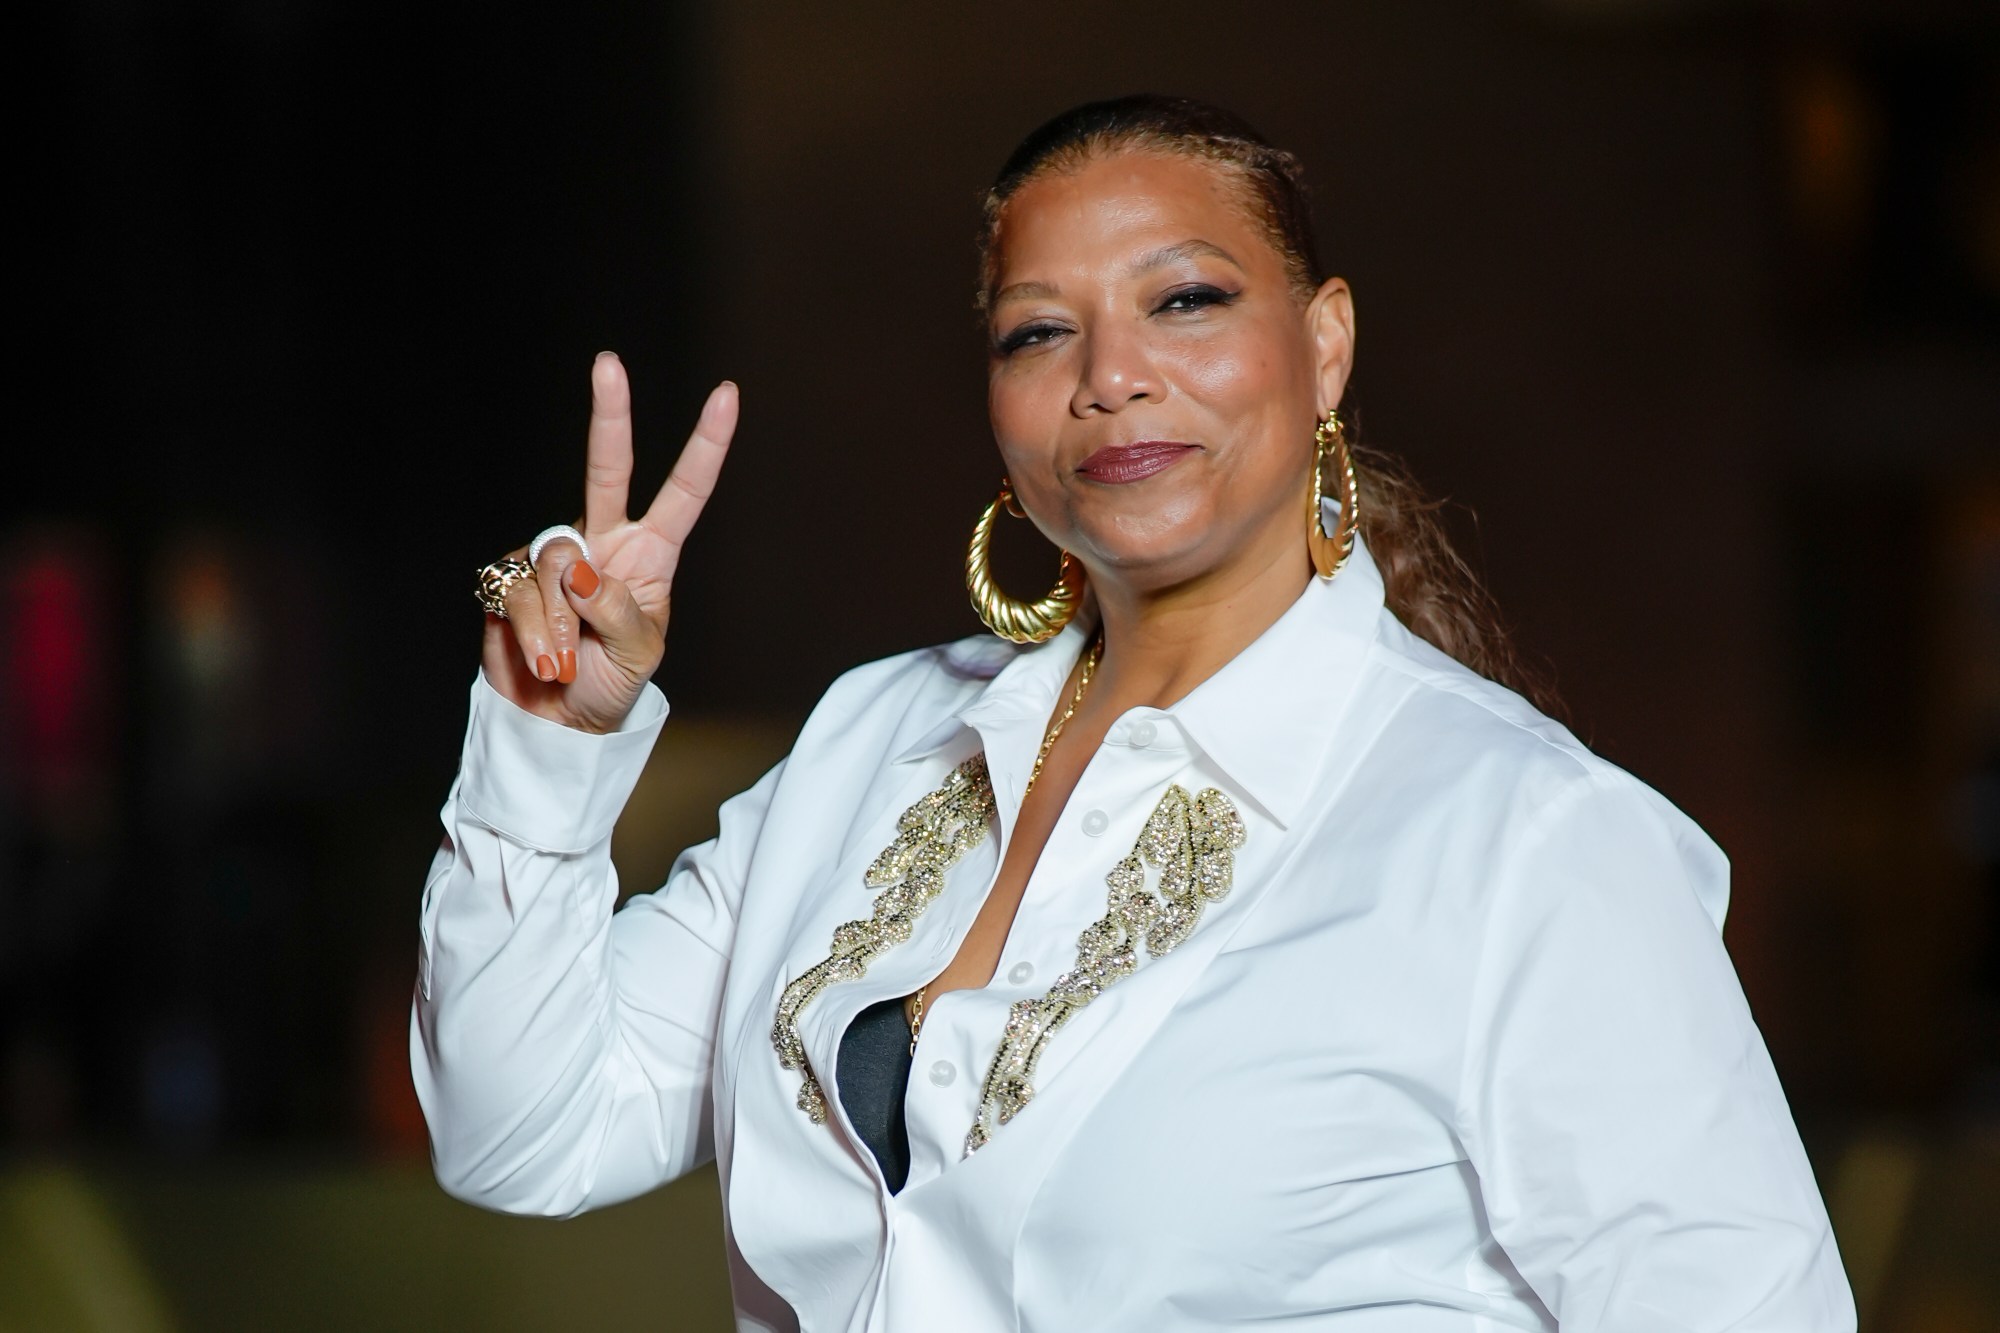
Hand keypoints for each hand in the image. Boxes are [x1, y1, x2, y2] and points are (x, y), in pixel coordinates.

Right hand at [482, 353, 737, 731]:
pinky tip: (543, 661)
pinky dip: (534, 635)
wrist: (556, 721)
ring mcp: (552, 556)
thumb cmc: (611, 684)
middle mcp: (603, 542)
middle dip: (610, 415)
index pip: (684, 492)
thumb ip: (616, 607)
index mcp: (651, 554)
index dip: (705, 446)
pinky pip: (519, 593)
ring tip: (568, 662)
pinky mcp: (508, 577)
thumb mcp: (638, 653)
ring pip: (555, 561)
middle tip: (610, 363)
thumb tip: (577, 566)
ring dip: (562, 626)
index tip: (727, 395)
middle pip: (607, 469)